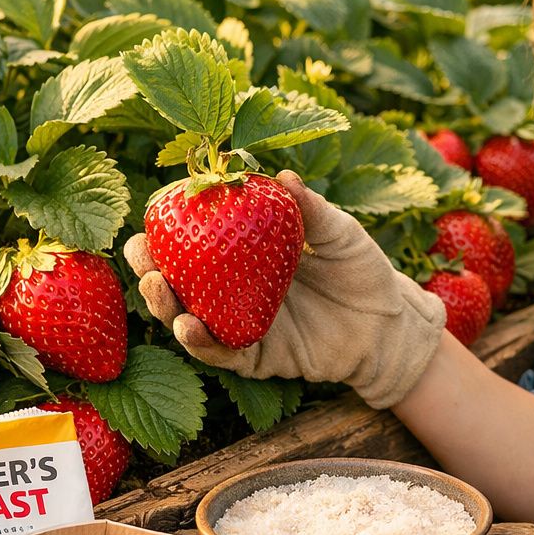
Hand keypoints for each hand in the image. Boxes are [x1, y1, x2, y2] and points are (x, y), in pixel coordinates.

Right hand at [124, 170, 445, 408]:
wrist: (392, 324)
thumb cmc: (363, 270)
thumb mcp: (340, 232)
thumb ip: (310, 209)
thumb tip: (282, 175)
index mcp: (247, 255)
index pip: (196, 240)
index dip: (170, 230)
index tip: (154, 214)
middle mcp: (236, 291)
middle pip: (179, 281)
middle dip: (150, 269)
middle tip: (141, 255)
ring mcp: (244, 325)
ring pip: (190, 319)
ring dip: (166, 306)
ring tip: (157, 286)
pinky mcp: (259, 358)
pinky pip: (223, 354)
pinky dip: (202, 343)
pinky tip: (188, 327)